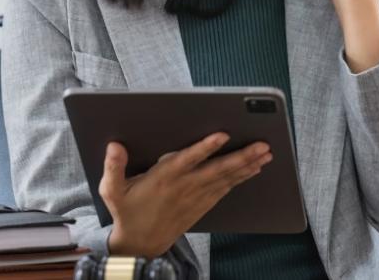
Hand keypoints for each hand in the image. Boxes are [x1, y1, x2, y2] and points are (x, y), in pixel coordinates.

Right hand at [100, 132, 271, 257]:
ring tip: (266, 154)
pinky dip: (241, 178)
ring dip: (248, 166)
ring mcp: (196, 196)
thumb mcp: (112, 191)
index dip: (205, 147)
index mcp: (163, 178)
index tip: (222, 135)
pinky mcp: (203, 204)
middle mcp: (184, 186)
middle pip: (217, 170)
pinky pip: (226, 189)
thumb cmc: (128, 212)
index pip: (188, 160)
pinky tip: (255, 168)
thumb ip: (113, 167)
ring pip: (226, 179)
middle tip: (262, 146)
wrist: (141, 244)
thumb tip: (114, 145)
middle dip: (241, 157)